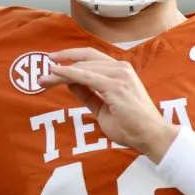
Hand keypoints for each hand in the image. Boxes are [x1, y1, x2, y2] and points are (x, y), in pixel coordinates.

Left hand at [39, 47, 178, 161]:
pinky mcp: (114, 85)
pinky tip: (55, 74)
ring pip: (82, 67)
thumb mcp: (103, 108)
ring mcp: (119, 75)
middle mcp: (120, 68)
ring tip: (43, 80)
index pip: (91, 59)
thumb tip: (70, 82)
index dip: (71, 58)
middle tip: (43, 71)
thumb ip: (88, 94)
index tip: (53, 62)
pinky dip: (68, 73)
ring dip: (60, 72)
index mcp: (120, 71)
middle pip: (85, 59)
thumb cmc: (131, 125)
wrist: (151, 136)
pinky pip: (85, 76)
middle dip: (62, 63)